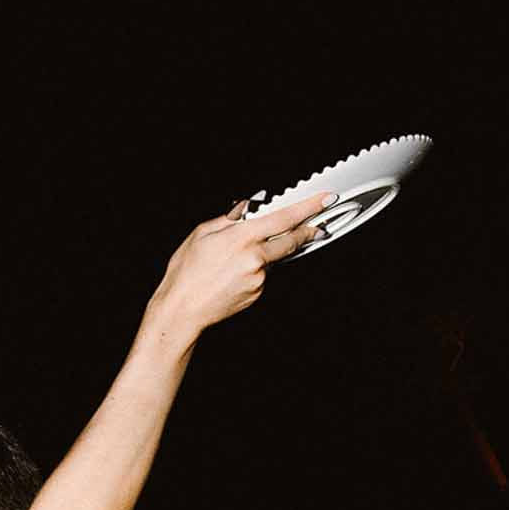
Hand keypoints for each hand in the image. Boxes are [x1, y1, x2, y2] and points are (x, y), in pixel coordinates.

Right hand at [152, 190, 331, 345]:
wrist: (182, 310)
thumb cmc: (186, 273)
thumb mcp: (202, 234)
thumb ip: (229, 219)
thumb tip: (247, 210)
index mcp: (242, 237)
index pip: (285, 218)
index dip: (309, 207)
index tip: (325, 200)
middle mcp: (255, 258)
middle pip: (292, 241)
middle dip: (307, 232)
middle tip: (318, 227)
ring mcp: (259, 278)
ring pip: (273, 259)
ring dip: (265, 253)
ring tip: (232, 261)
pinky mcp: (257, 293)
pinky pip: (262, 276)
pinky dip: (253, 271)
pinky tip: (231, 275)